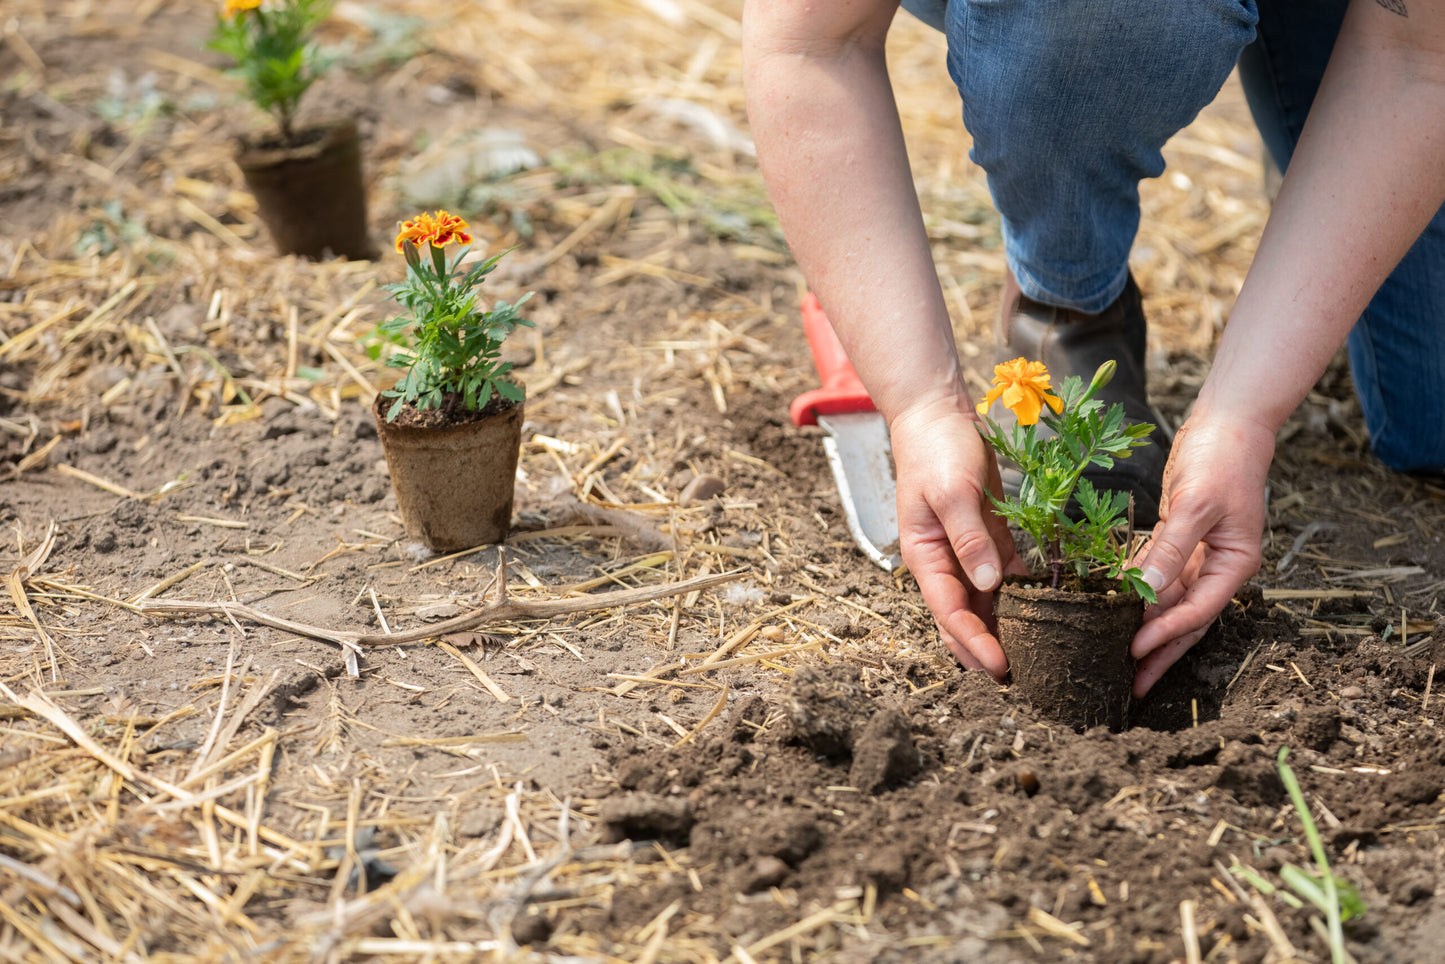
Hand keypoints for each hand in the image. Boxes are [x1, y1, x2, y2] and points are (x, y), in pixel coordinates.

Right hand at [888, 399, 1027, 677]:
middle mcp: (944, 562)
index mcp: (925, 556)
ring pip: (983, 604)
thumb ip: (969, 538)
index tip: (998, 667)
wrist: (938, 416)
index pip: (948, 610)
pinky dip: (1020, 597)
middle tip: (1018, 680)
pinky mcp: (987, 539)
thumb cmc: (936, 451)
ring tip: (1034, 656)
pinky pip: (1004, 578)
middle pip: (962, 617)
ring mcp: (966, 552)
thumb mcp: (952, 492)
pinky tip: (1047, 614)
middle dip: (984, 650)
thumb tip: (989, 585)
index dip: (972, 642)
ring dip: (1002, 629)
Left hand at [1131, 412, 1272, 695]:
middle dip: (1160, 653)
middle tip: (1132, 686)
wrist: (1227, 425)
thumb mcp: (1195, 504)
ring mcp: (1199, 556)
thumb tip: (1146, 590)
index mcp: (1235, 564)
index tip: (1134, 650)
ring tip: (1122, 663)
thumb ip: (1170, 548)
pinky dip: (1140, 597)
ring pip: (1170, 604)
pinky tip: (1117, 615)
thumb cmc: (1220, 460)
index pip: (1198, 610)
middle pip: (1187, 620)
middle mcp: (1219, 567)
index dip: (1165, 633)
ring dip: (1148, 630)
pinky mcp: (1179, 542)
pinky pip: (1158, 579)